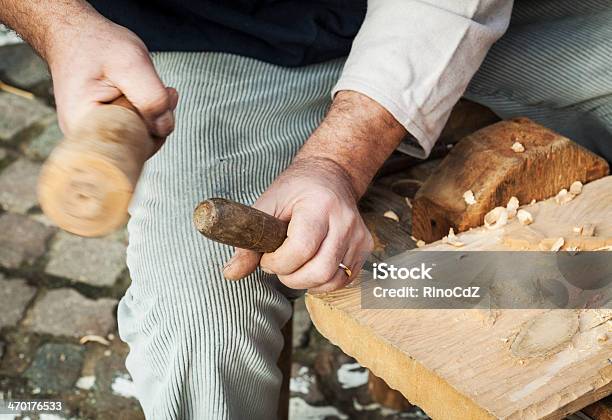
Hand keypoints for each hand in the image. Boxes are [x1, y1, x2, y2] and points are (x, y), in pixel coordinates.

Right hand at [44, 11, 177, 146]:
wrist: (73, 36)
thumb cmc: (95, 45)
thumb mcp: (130, 64)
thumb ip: (152, 98)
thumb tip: (165, 127)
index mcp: (84, 126)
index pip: (131, 149)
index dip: (153, 130)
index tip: (157, 98)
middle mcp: (85, 137)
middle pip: (136, 147)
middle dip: (156, 121)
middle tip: (164, 91)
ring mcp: (94, 135)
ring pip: (137, 139)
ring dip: (153, 116)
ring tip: (152, 87)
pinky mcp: (103, 129)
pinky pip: (133, 131)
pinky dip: (145, 114)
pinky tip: (146, 94)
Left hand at [223, 157, 373, 292]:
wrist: (331, 174)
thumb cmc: (296, 189)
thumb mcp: (267, 205)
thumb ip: (247, 239)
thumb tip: (231, 273)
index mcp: (319, 206)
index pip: (300, 250)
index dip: (277, 262)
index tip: (267, 256)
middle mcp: (344, 221)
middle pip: (319, 271)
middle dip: (291, 278)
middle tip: (279, 265)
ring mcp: (358, 235)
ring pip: (333, 280)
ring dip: (307, 282)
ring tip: (294, 266)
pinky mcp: (365, 246)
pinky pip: (344, 279)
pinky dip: (323, 281)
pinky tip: (311, 266)